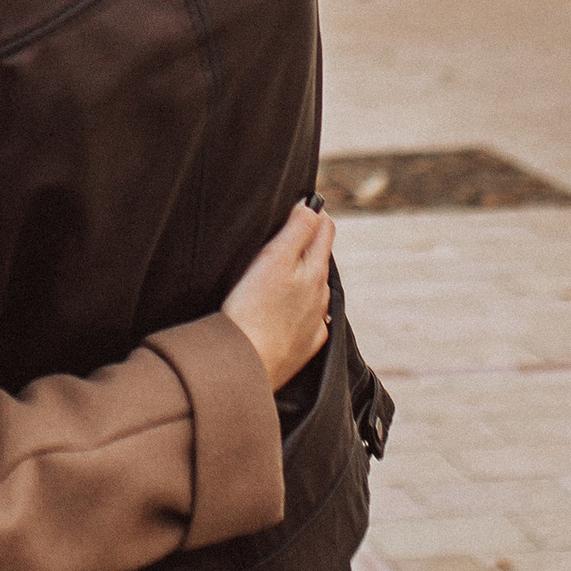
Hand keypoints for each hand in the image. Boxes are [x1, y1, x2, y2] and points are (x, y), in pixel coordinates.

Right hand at [221, 200, 335, 390]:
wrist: (246, 365)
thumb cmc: (253, 309)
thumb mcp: (273, 259)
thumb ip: (297, 229)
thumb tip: (313, 206)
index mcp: (314, 269)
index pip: (324, 229)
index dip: (313, 213)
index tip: (300, 205)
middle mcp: (321, 295)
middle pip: (320, 258)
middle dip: (310, 243)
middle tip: (291, 232)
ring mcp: (315, 322)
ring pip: (317, 289)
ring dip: (306, 277)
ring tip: (286, 271)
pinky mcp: (306, 345)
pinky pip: (312, 320)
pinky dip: (304, 309)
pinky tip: (289, 311)